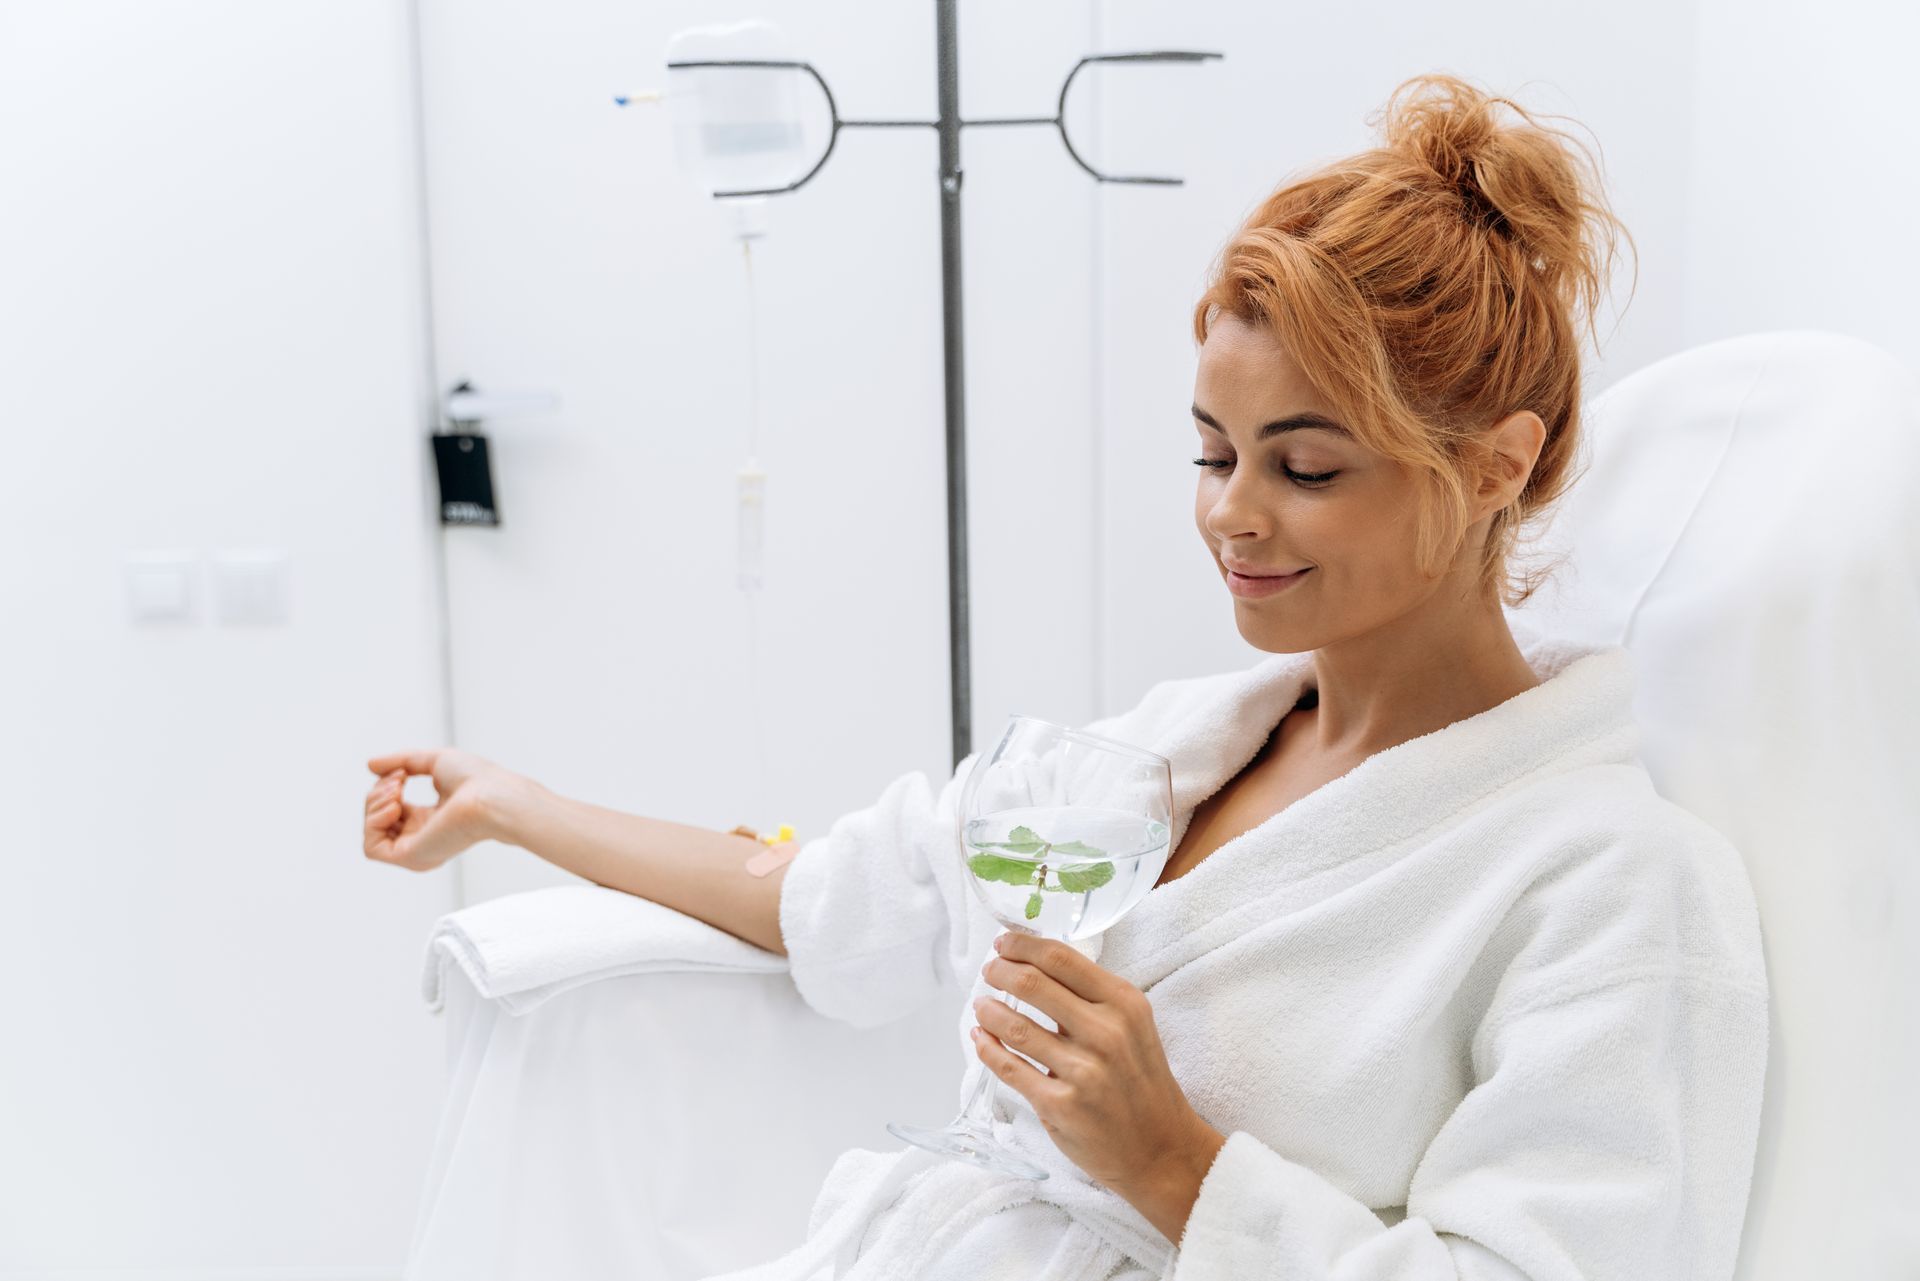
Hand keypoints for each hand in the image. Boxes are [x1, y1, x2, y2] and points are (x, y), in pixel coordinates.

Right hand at [361, 747, 530, 872]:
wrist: (491, 796)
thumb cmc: (476, 779)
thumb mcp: (433, 761)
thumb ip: (402, 762)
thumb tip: (370, 765)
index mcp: (430, 819)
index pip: (391, 808)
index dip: (386, 787)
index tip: (402, 772)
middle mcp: (422, 837)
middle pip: (377, 818)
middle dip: (378, 792)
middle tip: (399, 779)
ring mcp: (416, 849)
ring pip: (372, 831)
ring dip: (375, 803)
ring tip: (396, 790)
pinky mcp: (410, 857)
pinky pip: (371, 848)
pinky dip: (374, 822)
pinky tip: (395, 806)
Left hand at [974, 932, 1226, 1240]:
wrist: (1161, 1149)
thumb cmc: (1141, 1082)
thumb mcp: (1133, 1026)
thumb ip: (1091, 998)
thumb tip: (1035, 966)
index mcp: (1124, 1003)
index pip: (1060, 958)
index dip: (1022, 945)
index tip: (1003, 942)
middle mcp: (1106, 1033)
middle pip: (1031, 984)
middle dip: (999, 972)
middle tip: (989, 971)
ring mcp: (1083, 1071)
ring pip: (1014, 1027)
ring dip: (988, 1010)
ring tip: (981, 1005)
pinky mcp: (1060, 1105)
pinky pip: (1009, 1069)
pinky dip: (987, 1048)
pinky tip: (980, 1038)